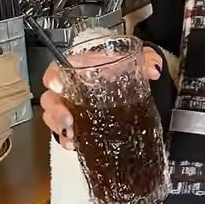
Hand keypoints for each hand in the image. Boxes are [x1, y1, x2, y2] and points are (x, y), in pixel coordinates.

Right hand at [40, 45, 163, 148]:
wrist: (137, 88)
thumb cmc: (129, 70)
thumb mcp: (139, 59)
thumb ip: (147, 58)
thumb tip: (153, 70)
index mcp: (82, 68)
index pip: (57, 69)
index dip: (53, 77)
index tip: (57, 85)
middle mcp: (73, 88)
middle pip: (51, 98)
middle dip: (55, 110)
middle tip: (67, 119)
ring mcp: (73, 108)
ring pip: (54, 117)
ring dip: (59, 127)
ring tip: (72, 134)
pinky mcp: (79, 125)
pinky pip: (65, 134)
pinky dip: (67, 140)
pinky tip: (74, 144)